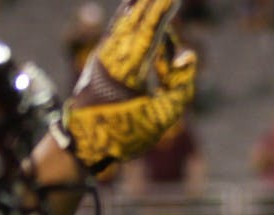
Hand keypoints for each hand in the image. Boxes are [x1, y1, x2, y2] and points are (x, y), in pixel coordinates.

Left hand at [62, 0, 195, 170]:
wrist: (85, 142)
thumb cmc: (127, 133)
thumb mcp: (164, 116)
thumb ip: (181, 85)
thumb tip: (188, 54)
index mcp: (127, 72)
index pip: (148, 33)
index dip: (161, 13)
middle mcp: (111, 58)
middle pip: (135, 21)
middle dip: (151, 4)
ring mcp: (102, 56)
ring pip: (125, 23)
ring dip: (140, 7)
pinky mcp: (100, 59)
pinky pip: (120, 32)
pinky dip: (131, 18)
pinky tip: (134, 7)